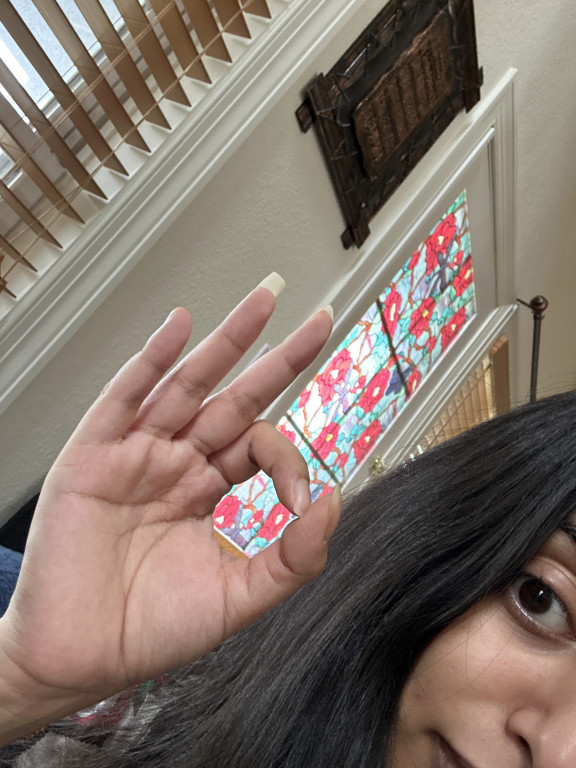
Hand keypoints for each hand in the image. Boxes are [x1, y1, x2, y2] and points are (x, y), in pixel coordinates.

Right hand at [0, 276, 339, 740]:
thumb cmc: (148, 631)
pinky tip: (179, 326)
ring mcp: (135, 454)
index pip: (257, 445)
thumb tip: (333, 502)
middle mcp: (174, 463)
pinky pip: (124, 398)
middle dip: (275, 358)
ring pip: (187, 384)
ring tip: (263, 301)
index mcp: (204, 489)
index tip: (301, 496)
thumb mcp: (237, 597)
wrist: (78, 661)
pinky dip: (150, 361)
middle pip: (233, 396)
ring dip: (226, 341)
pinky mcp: (93, 456)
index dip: (288, 459)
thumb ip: (292, 557)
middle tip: (316, 321)